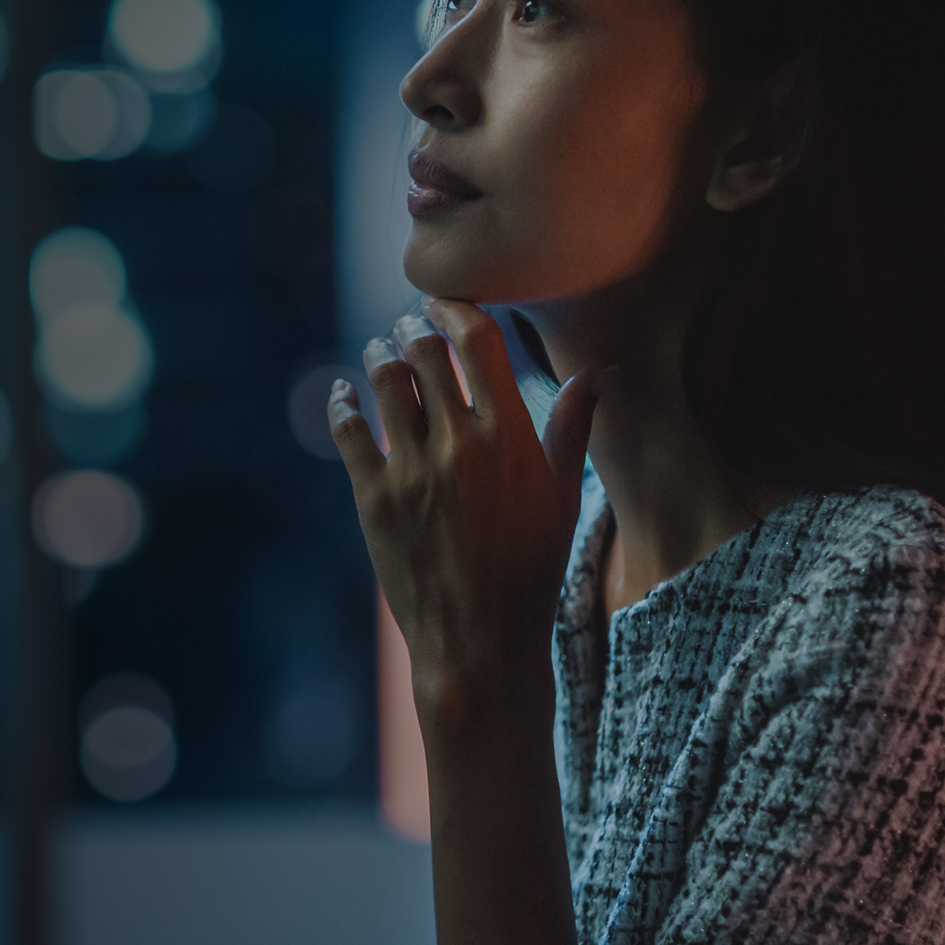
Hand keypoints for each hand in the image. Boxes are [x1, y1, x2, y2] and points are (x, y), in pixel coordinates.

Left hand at [329, 299, 603, 725]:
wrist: (480, 641)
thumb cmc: (531, 568)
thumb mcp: (563, 495)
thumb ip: (574, 424)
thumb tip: (602, 370)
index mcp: (511, 436)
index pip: (477, 342)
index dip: (453, 310)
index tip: (440, 303)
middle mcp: (460, 445)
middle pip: (424, 354)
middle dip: (411, 329)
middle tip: (406, 326)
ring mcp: (413, 470)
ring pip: (384, 383)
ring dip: (378, 356)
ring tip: (378, 351)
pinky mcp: (374, 499)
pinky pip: (348, 431)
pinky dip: (342, 402)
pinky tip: (343, 393)